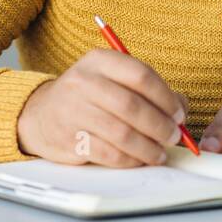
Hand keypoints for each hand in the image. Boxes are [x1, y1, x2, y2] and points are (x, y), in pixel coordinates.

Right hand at [17, 49, 188, 166]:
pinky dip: (130, 160)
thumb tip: (181, 109)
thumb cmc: (88, 97)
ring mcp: (73, 111)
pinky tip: (139, 160)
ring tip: (160, 153)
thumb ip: (148, 90)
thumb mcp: (113, 80)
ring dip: (148, 147)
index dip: (166, 97)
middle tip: (174, 137)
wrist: (40, 114)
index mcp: (99, 61)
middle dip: (159, 125)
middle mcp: (83, 82)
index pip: (140, 75)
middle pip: (131, 105)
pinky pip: (108, 153)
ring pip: (121, 133)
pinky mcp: (69, 139)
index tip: (179, 114)